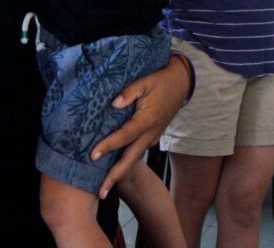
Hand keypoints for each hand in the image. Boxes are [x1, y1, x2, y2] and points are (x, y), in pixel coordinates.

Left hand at [90, 57, 189, 198]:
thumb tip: (114, 103)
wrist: (181, 84)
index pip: (124, 136)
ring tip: (104, 186)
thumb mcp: (145, 81)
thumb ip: (129, 92)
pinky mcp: (152, 137)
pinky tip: (114, 166)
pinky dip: (126, 162)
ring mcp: (152, 137)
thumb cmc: (160, 81)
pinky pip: (137, 152)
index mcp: (146, 120)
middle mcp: (149, 133)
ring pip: (134, 158)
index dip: (108, 146)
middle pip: (130, 159)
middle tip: (100, 193)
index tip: (93, 155)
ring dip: (120, 173)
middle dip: (115, 177)